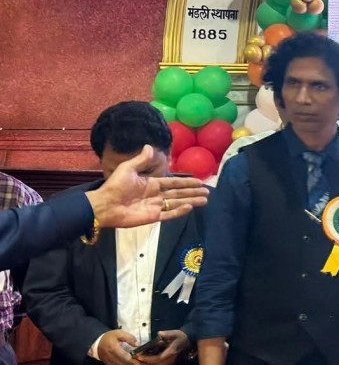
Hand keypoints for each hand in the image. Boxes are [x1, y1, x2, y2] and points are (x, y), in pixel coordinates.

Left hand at [87, 146, 209, 227]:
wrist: (105, 204)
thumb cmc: (115, 186)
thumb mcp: (128, 168)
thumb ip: (141, 160)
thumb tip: (150, 146)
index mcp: (151, 183)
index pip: (173, 183)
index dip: (186, 182)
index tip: (199, 181)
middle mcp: (155, 195)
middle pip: (179, 193)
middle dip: (193, 192)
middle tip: (207, 192)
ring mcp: (155, 207)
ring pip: (177, 203)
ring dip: (191, 201)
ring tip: (204, 200)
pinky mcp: (152, 217)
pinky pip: (168, 214)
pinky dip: (179, 212)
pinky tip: (189, 207)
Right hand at [96, 330, 145, 364]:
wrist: (97, 343)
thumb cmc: (109, 337)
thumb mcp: (119, 333)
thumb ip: (128, 338)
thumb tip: (137, 344)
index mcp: (113, 348)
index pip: (122, 357)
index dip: (130, 361)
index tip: (139, 364)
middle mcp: (111, 358)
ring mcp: (110, 363)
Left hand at [136, 330, 190, 364]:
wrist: (188, 341)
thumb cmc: (181, 336)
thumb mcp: (175, 333)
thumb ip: (167, 334)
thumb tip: (159, 333)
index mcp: (171, 352)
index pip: (158, 358)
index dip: (148, 358)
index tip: (139, 356)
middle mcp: (170, 360)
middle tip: (134, 361)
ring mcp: (169, 363)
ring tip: (136, 363)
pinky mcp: (168, 364)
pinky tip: (143, 364)